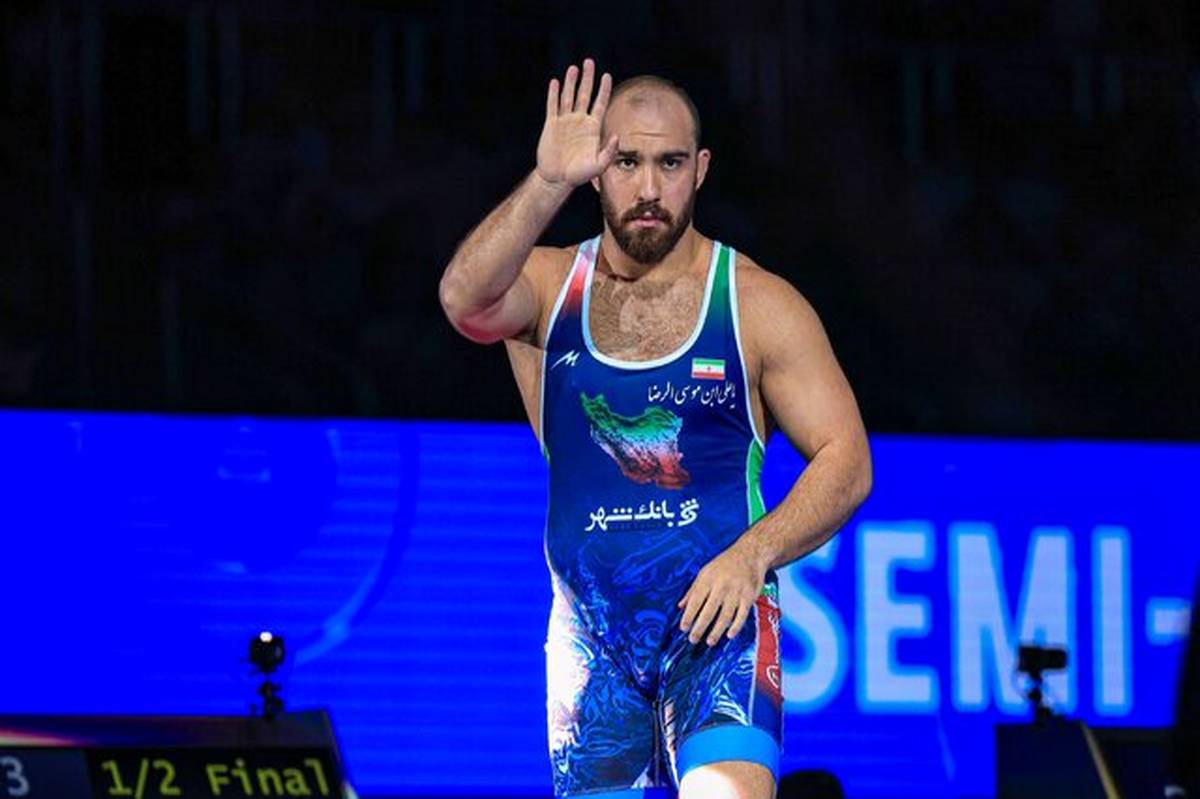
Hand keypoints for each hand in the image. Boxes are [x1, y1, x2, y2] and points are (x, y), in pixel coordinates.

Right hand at [535, 58, 618, 187]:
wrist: (557, 179)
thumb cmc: (579, 174)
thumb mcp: (598, 166)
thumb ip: (609, 152)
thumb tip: (617, 136)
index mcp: (593, 128)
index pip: (600, 103)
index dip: (603, 90)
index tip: (607, 75)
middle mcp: (580, 121)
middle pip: (584, 94)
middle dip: (587, 78)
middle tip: (589, 62)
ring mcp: (565, 122)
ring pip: (568, 97)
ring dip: (571, 82)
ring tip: (574, 68)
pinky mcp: (551, 125)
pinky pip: (553, 106)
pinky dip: (554, 94)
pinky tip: (556, 82)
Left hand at [677, 543, 766, 645]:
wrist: (750, 554)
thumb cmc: (724, 564)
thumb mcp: (705, 572)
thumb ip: (693, 590)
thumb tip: (680, 606)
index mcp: (708, 579)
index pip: (695, 601)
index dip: (688, 616)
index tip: (683, 628)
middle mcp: (721, 586)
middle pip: (709, 611)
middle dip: (699, 627)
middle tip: (693, 639)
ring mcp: (736, 592)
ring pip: (725, 616)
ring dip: (716, 631)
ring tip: (709, 641)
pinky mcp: (749, 597)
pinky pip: (742, 615)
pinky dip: (735, 626)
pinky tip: (729, 635)